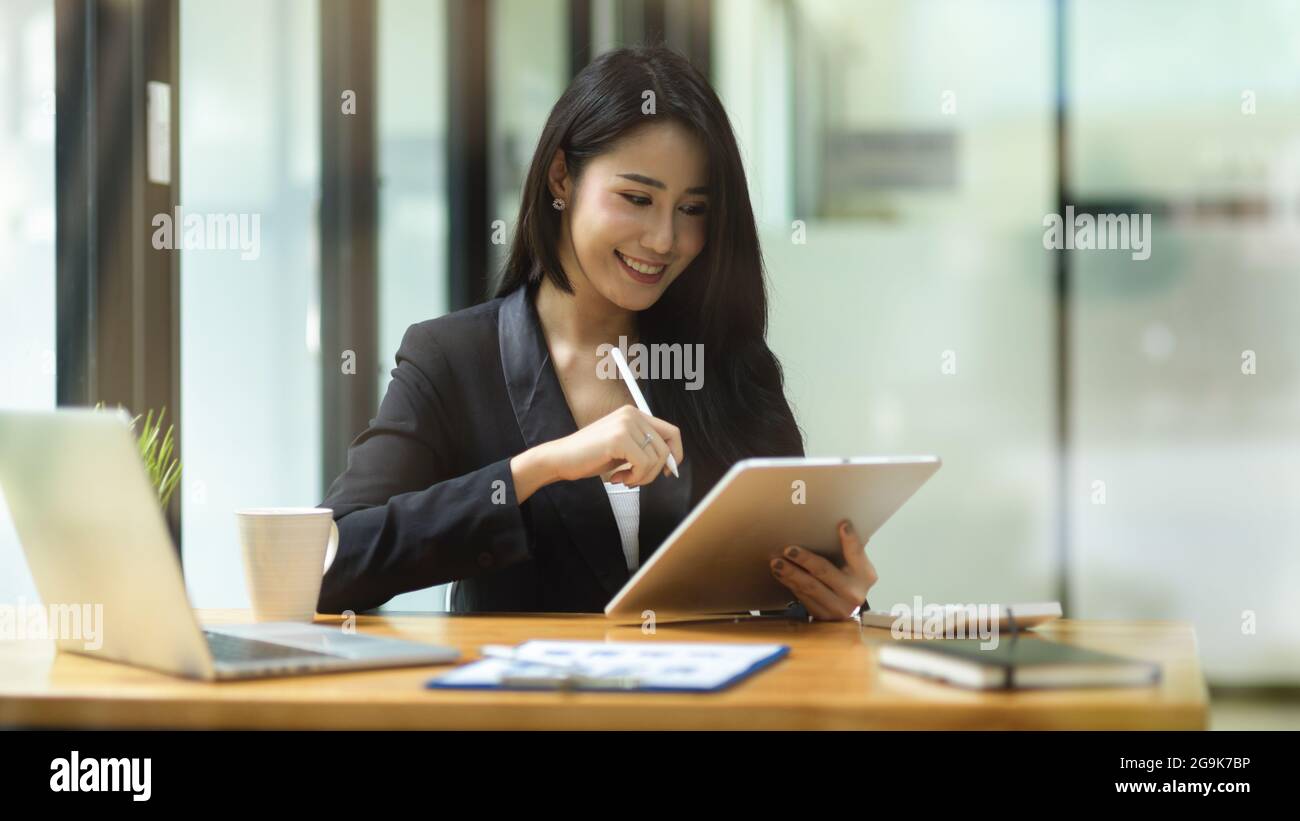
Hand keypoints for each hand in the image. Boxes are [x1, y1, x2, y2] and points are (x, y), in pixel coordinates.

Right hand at [544, 405, 683, 486]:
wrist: (561, 458)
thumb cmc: (589, 456)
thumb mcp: (624, 449)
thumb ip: (645, 449)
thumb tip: (671, 463)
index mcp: (634, 414)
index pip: (671, 432)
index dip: (675, 454)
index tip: (666, 471)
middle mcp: (632, 415)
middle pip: (665, 449)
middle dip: (654, 472)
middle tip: (635, 480)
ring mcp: (626, 424)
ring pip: (656, 459)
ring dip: (642, 477)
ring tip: (624, 478)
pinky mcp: (619, 438)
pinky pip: (643, 464)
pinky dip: (635, 478)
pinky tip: (618, 478)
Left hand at [770, 519, 877, 620]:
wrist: (844, 611)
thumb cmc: (847, 580)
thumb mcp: (854, 567)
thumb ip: (849, 551)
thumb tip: (838, 524)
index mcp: (865, 575)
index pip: (857, 554)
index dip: (850, 540)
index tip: (842, 525)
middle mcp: (854, 593)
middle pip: (824, 571)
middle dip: (804, 559)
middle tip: (788, 549)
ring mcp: (838, 607)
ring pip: (809, 586)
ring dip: (790, 573)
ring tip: (776, 562)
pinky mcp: (822, 615)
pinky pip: (802, 596)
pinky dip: (789, 583)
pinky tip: (780, 574)